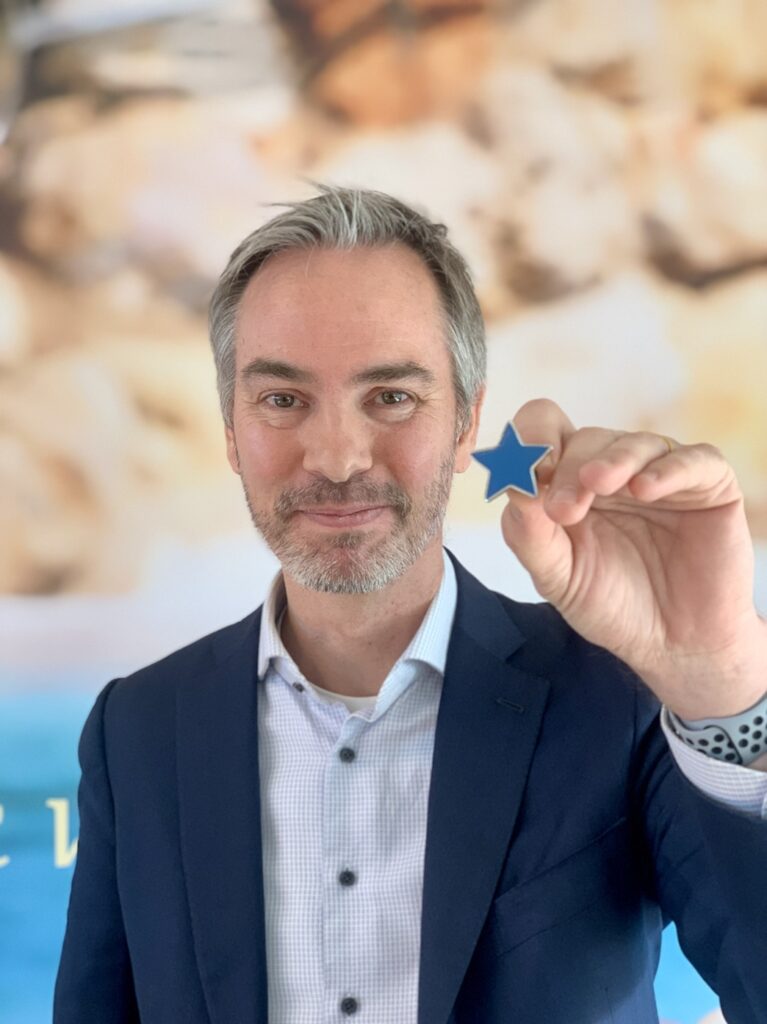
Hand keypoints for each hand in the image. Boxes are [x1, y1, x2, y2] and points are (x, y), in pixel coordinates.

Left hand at [500, 399, 766, 719]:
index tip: (525, 471)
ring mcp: (661, 474)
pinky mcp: (708, 485)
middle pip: (586, 439)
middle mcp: (614, 470)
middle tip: (564, 511)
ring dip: (613, 460)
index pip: (545, 432)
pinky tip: (646, 490)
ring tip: (598, 486)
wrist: (672, 645)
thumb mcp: (557, 576)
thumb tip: (512, 485)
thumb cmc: (610, 605)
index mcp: (569, 482)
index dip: (531, 438)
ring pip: (635, 443)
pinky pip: (694, 459)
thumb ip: (528, 533)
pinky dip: (668, 469)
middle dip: (569, 469)